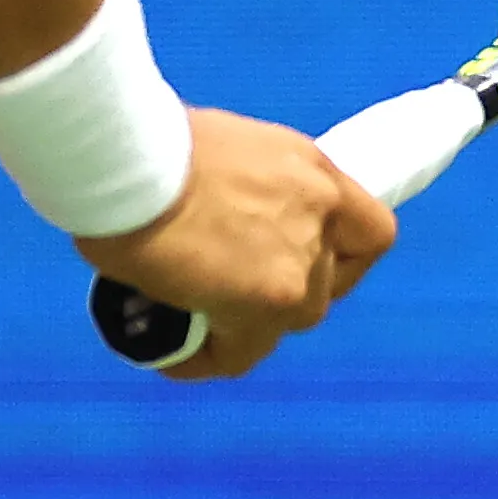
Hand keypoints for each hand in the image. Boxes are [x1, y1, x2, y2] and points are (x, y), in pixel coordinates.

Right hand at [75, 105, 396, 381]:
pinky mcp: (262, 307)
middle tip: (237, 290)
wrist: (126, 159)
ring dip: (247, 325)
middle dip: (286, 294)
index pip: (370, 231)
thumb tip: (224, 214)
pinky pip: (239, 354)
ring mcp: (297, 267)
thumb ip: (249, 186)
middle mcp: (318, 218)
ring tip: (196, 319)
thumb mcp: (225, 147)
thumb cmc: (151, 141)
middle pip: (327, 285)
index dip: (343, 255)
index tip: (310, 261)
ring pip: (286, 322)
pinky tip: (173, 352)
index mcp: (313, 171)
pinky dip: (207, 357)